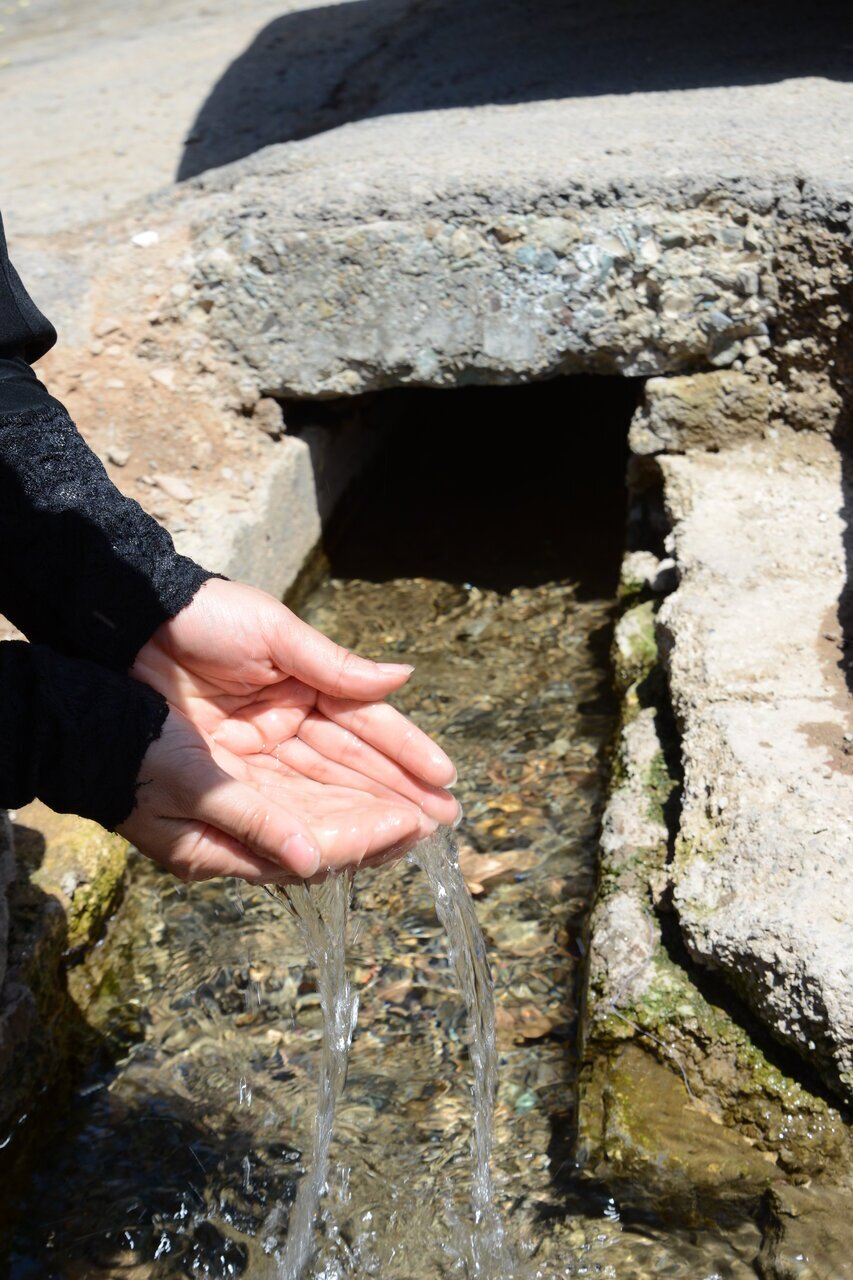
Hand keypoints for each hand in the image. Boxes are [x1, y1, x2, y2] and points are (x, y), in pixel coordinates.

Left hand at [131, 579, 459, 853]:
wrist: (131, 628)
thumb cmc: (205, 618)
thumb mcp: (276, 633)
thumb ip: (337, 667)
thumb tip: (403, 678)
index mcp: (306, 687)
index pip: (366, 726)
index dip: (406, 752)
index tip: (445, 778)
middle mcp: (288, 728)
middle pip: (352, 768)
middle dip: (398, 793)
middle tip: (441, 821)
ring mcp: (259, 757)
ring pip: (323, 794)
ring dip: (368, 815)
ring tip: (412, 834)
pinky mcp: (228, 782)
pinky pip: (279, 810)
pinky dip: (314, 825)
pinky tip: (354, 839)